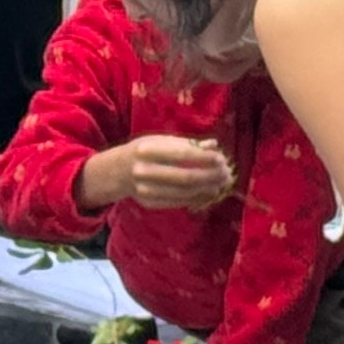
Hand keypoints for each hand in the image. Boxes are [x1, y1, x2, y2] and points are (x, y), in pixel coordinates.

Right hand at [87, 135, 236, 212]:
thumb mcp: (161, 140)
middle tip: (226, 174)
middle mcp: (144, 171)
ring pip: (184, 192)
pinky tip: (209, 192)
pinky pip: (179, 202)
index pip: (182, 155)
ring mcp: (146, 190)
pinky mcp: (150, 203)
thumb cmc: (145, 151)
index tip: (221, 158)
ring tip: (222, 183)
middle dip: (210, 176)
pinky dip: (197, 198)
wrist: (117, 172)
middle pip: (185, 177)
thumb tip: (214, 145)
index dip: (205, 158)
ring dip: (207, 189)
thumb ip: (187, 143)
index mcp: (147, 150)